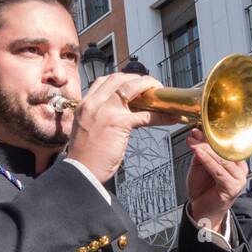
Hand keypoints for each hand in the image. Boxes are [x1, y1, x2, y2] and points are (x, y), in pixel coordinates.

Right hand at [65, 73, 181, 182]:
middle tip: (152, 86)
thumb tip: (120, 116)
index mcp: (85, 105)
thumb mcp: (88, 130)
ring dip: (150, 87)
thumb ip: (99, 119)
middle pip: (119, 78)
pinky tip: (170, 118)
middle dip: (138, 79)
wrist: (80, 172)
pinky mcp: (119, 123)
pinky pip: (145, 115)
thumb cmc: (86, 158)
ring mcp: (106, 111)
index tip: (133, 83)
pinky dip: (161, 115)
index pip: (104, 81)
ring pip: (132, 88)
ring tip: (161, 95)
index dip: (122, 79)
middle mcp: (93, 103)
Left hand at [184, 128, 246, 232]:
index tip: (201, 126)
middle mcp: (240, 170)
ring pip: (223, 159)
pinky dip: (207, 160)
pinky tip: (198, 152)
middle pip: (226, 150)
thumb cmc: (203, 190)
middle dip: (209, 140)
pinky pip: (218, 171)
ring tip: (193, 141)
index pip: (228, 144)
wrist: (202, 212)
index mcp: (236, 162)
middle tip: (195, 132)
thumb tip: (197, 133)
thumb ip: (202, 151)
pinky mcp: (231, 188)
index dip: (215, 134)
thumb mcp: (201, 165)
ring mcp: (238, 179)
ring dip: (206, 149)